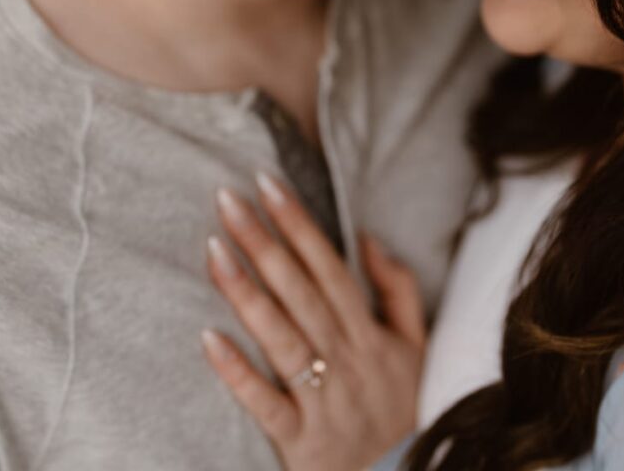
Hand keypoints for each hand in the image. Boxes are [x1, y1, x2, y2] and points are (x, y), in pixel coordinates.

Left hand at [203, 173, 425, 470]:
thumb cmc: (402, 406)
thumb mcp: (416, 343)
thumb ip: (398, 289)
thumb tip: (367, 239)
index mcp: (367, 330)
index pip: (327, 264)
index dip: (298, 222)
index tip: (267, 183)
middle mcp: (344, 356)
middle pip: (298, 289)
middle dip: (263, 240)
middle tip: (227, 199)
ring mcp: (322, 397)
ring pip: (280, 336)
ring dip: (245, 292)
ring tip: (213, 249)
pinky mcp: (300, 440)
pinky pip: (265, 403)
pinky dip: (237, 373)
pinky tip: (207, 339)